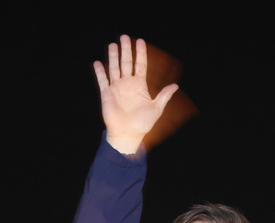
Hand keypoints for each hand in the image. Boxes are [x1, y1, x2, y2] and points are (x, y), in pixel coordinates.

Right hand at [94, 35, 178, 153]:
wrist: (128, 134)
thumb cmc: (143, 124)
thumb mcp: (157, 108)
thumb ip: (164, 96)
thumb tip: (175, 86)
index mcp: (139, 86)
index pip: (140, 65)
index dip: (140, 53)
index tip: (140, 41)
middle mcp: (127, 84)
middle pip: (126, 63)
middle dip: (126, 50)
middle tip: (124, 36)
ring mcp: (116, 88)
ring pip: (114, 68)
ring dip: (113, 57)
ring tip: (113, 44)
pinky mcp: (107, 94)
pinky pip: (102, 81)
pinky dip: (100, 72)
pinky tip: (98, 62)